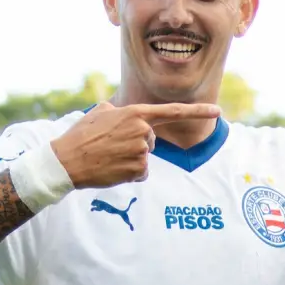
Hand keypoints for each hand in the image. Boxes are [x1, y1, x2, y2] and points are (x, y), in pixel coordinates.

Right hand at [50, 101, 221, 187]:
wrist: (66, 161)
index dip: (198, 111)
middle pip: (151, 140)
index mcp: (135, 114)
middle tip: (111, 147)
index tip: (218, 111)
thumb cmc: (80, 136)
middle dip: (136, 145)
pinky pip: (142, 173)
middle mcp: (143, 130)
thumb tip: (120, 111)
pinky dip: (129, 174)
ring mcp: (142, 150)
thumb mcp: (99, 113)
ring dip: (131, 160)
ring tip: (109, 158)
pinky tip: (113, 169)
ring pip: (145, 157)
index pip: (173, 111)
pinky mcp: (139, 169)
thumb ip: (118, 111)